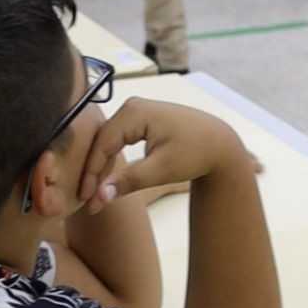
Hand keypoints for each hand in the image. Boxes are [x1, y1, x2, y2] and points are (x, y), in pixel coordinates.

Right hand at [78, 96, 250, 214]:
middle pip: (103, 141)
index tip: (86, 199)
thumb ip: (129, 181)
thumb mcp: (162, 170)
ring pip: (109, 141)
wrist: (221, 143)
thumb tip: (100, 195)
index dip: (91, 173)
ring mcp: (136, 110)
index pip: (102, 144)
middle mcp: (131, 106)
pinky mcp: (141, 119)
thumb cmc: (195, 153)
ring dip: (103, 167)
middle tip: (88, 201)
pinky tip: (108, 179)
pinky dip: (114, 159)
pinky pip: (119, 139)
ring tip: (96, 195)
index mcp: (134, 112)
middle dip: (95, 172)